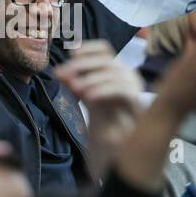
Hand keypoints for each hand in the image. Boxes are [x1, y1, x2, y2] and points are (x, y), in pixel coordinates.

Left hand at [55, 40, 144, 175]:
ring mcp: (135, 89)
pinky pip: (123, 90)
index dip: (87, 48)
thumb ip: (74, 83)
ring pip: (116, 73)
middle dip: (83, 65)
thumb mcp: (86, 96)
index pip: (104, 49)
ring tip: (75, 88)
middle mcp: (127, 76)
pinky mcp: (137, 104)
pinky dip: (104, 89)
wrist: (116, 148)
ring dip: (93, 77)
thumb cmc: (103, 119)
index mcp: (115, 71)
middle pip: (108, 60)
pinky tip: (89, 96)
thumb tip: (58, 72)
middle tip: (63, 74)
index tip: (70, 55)